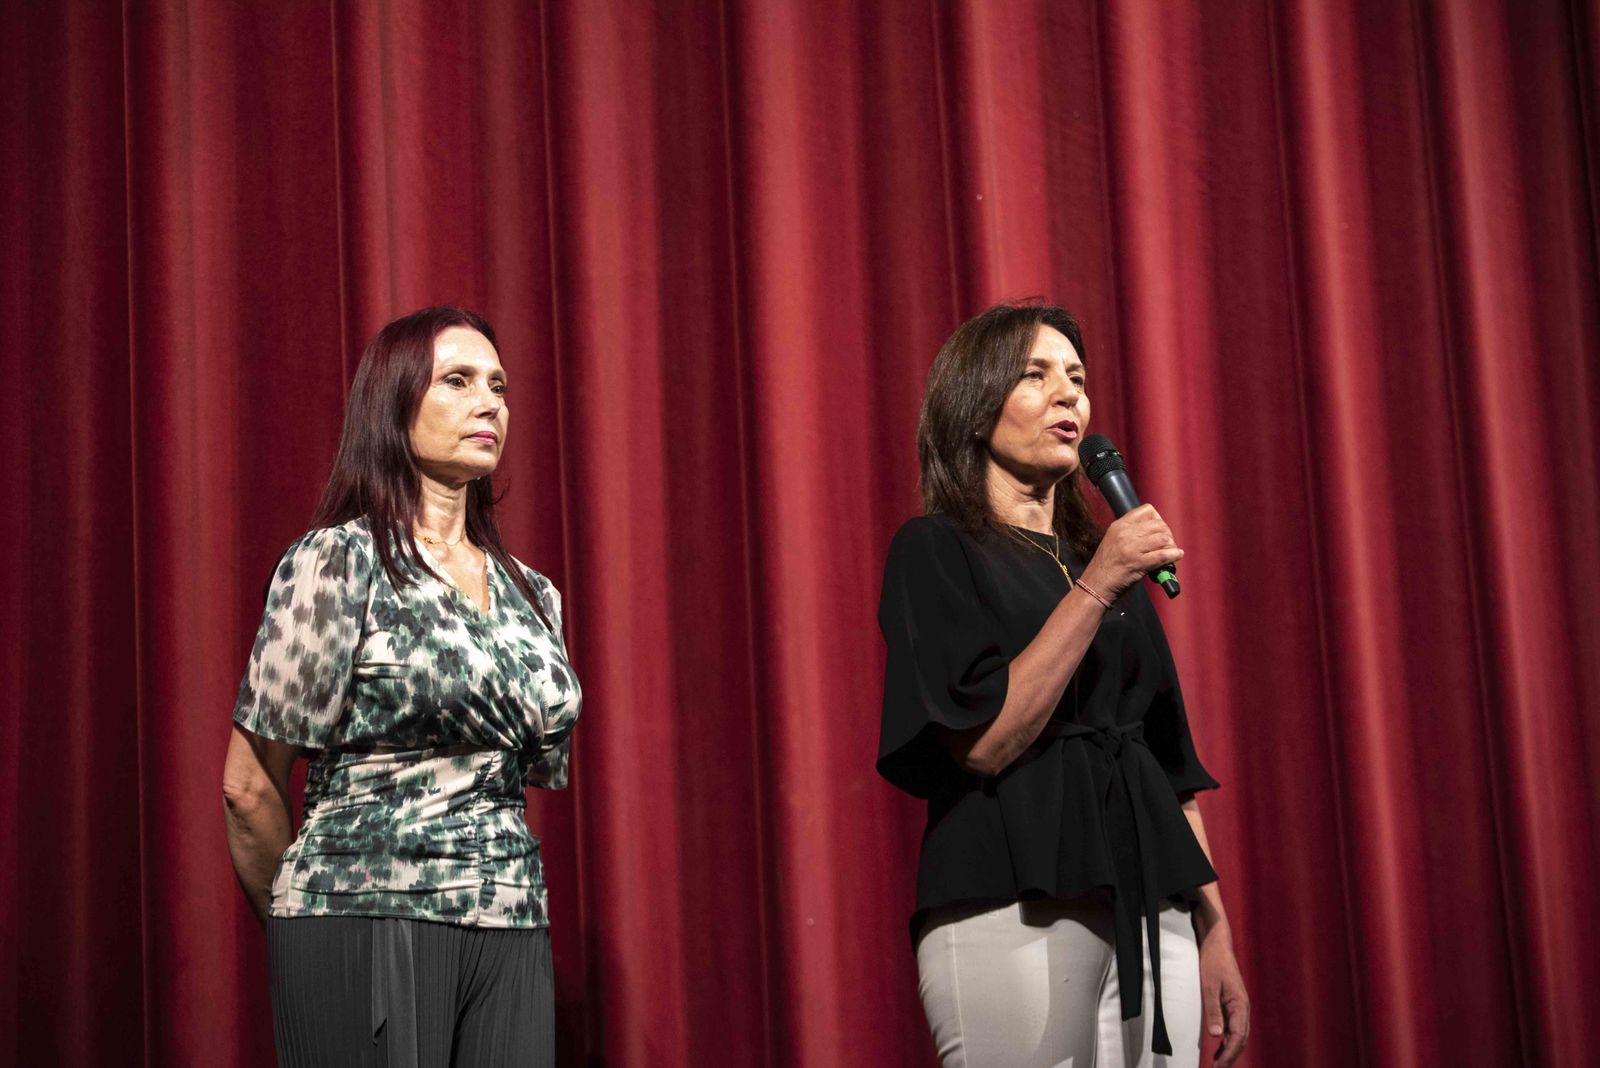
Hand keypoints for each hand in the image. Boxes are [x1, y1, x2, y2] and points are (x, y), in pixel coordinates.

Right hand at [1080, 504, 1182, 597]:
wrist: (1095, 585)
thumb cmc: (1105, 566)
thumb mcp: (1113, 541)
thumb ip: (1131, 533)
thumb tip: (1154, 533)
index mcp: (1118, 526)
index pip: (1146, 510)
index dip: (1157, 519)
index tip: (1158, 530)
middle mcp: (1125, 533)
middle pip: (1158, 524)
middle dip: (1167, 533)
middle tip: (1167, 544)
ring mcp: (1131, 548)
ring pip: (1163, 538)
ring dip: (1171, 545)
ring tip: (1170, 552)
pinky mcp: (1138, 563)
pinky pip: (1163, 555)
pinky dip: (1174, 555)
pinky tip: (1177, 556)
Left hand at [1198, 925, 1249, 1065]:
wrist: (1216, 944)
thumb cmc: (1213, 963)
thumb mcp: (1209, 986)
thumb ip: (1213, 1010)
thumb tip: (1215, 1035)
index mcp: (1240, 1005)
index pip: (1238, 1036)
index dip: (1229, 1053)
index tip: (1219, 1065)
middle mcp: (1243, 1008)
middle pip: (1240, 1039)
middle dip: (1231, 1056)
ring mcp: (1238, 1006)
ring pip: (1238, 1034)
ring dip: (1229, 1049)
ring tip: (1218, 1062)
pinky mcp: (1232, 1003)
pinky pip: (1233, 1026)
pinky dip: (1227, 1039)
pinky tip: (1219, 1046)